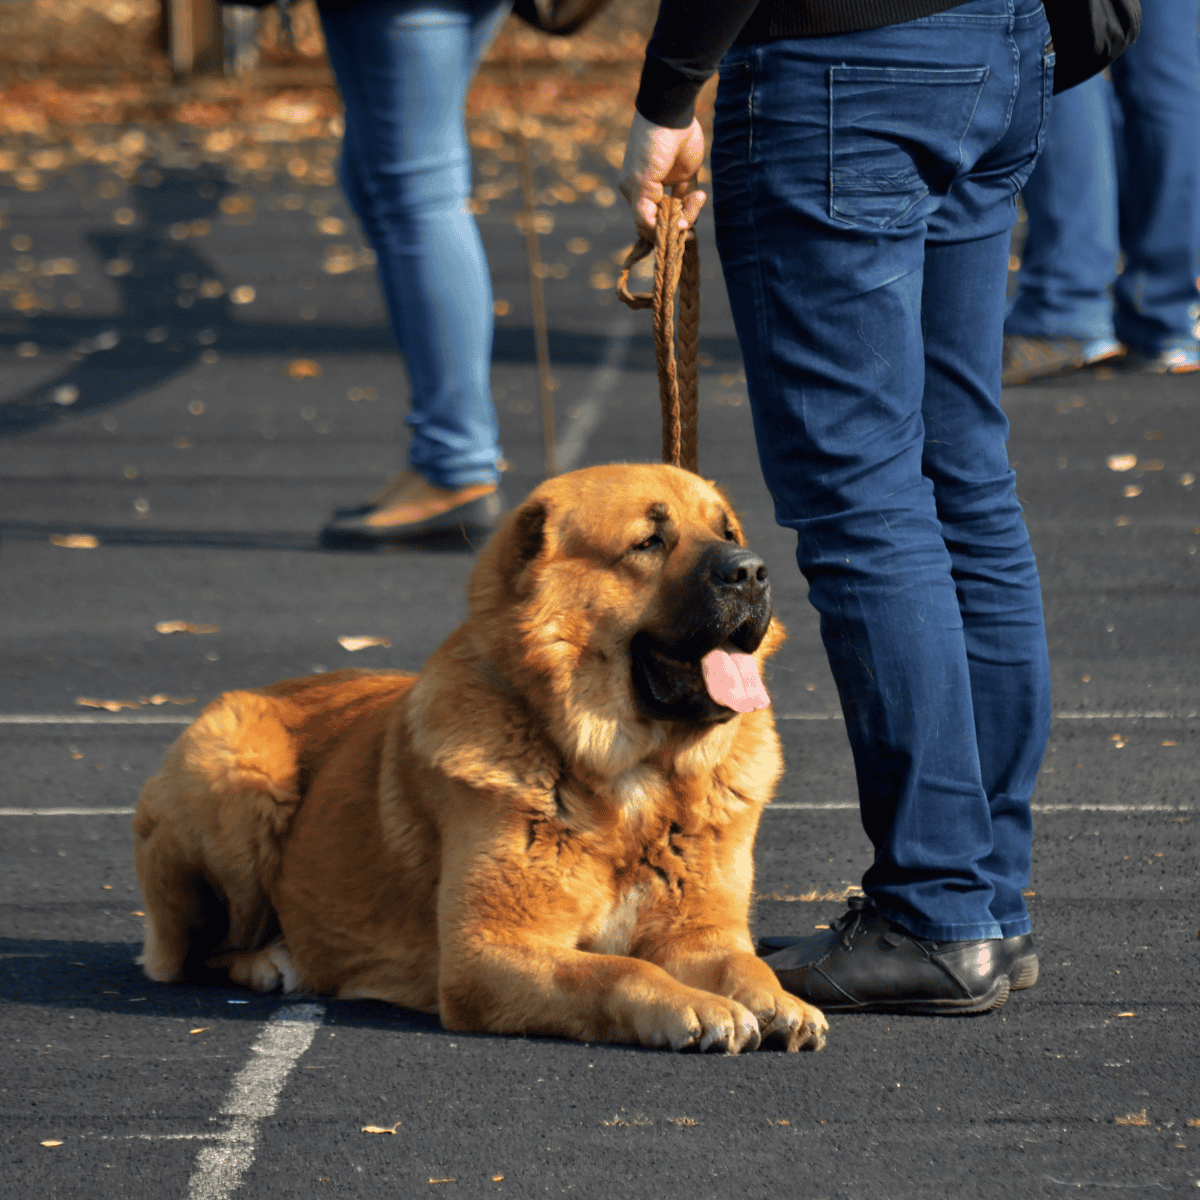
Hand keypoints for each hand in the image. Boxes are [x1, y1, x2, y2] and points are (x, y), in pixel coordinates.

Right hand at [618, 111, 706, 240]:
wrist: (671, 116)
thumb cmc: (650, 148)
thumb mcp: (640, 182)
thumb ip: (643, 211)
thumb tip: (652, 232)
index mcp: (634, 192)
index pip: (645, 224)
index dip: (659, 231)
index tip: (671, 229)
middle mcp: (650, 190)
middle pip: (663, 220)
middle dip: (676, 223)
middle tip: (686, 222)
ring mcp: (668, 182)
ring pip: (679, 211)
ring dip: (689, 212)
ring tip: (697, 199)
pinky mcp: (685, 175)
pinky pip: (690, 198)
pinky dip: (696, 202)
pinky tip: (699, 195)